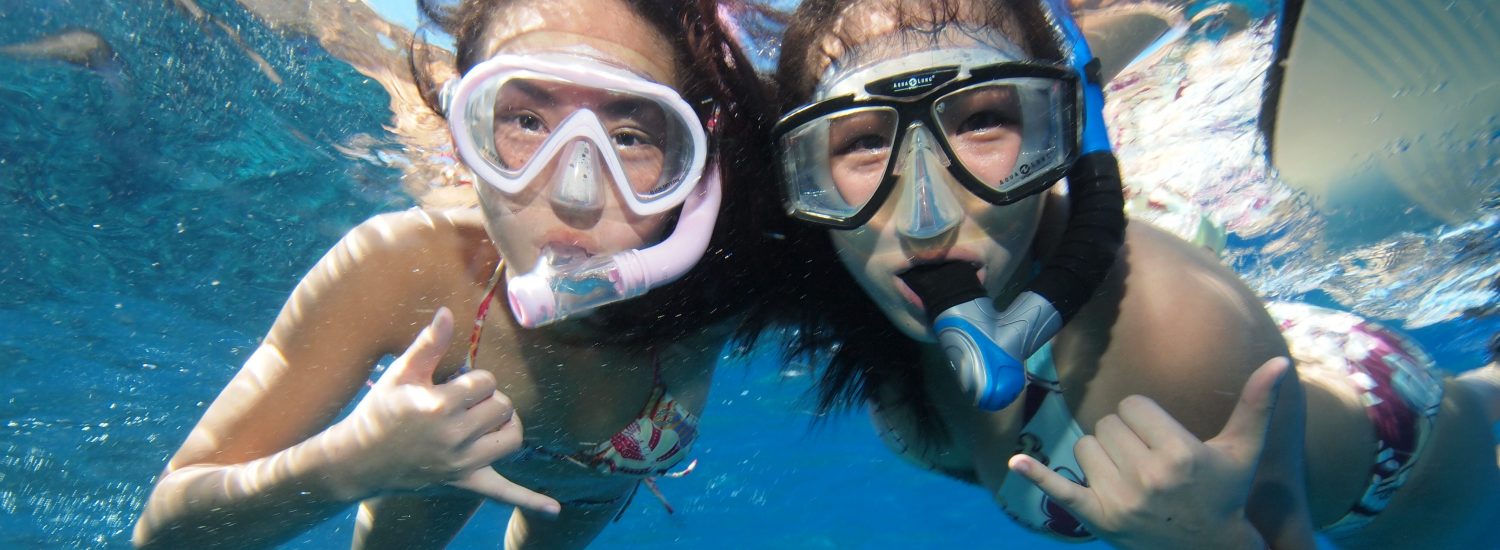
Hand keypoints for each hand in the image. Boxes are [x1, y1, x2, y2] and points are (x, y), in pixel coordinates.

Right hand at [333, 308, 559, 514]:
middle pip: (503, 407)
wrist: (359, 460)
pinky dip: (530, 500)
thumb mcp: (400, 374)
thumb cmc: (380, 412)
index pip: (486, 381)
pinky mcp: (463, 484)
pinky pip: (503, 494)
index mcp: (440, 406)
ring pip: (512, 438)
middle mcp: (454, 437)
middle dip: (489, 399)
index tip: (454, 384)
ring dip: (506, 426)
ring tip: (487, 421)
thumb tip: (448, 312)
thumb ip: (428, 344)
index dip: (474, 379)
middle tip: (466, 403)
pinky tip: (554, 510)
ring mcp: (461, 464)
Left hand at [1008, 357, 1290, 548]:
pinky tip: (1016, 460)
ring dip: (1103, 455)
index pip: (1133, 405)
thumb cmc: (1224, 492)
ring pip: (1086, 446)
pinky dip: (1037, 475)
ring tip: (1132, 475)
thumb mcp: (1241, 450)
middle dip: (1125, 435)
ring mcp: (1119, 500)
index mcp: (1179, 455)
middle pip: (1108, 423)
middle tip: (1149, 459)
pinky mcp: (1097, 518)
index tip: (1162, 437)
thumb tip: (1280, 364)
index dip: (1145, 417)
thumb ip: (1257, 405)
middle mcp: (1147, 477)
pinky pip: (1059, 489)